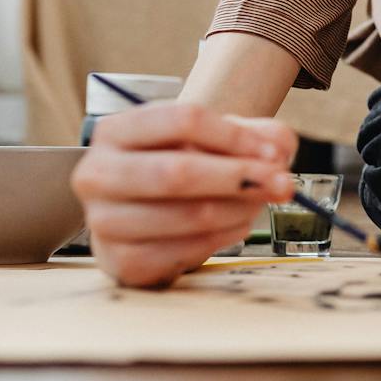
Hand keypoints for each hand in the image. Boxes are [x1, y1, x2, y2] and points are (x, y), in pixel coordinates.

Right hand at [71, 103, 296, 287]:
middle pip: (178, 171)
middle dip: (240, 178)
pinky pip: (185, 251)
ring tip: (257, 205)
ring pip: (187, 214)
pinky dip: (223, 238)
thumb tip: (277, 153)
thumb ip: (260, 137)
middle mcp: (98, 173)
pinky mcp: (120, 260)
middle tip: (282, 184)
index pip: (182, 120)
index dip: (236, 137)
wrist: (153, 215)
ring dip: (238, 210)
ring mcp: (103, 220)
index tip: (272, 153)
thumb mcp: (223, 140)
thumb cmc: (187, 167)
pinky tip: (235, 226)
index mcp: (117, 130)